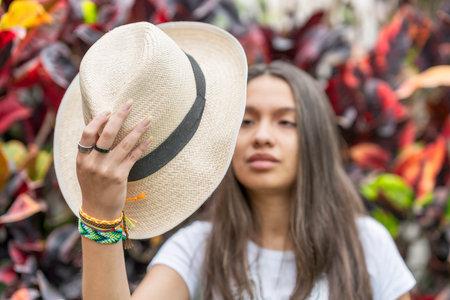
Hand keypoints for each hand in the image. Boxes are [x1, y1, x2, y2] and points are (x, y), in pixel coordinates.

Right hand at [76, 101, 151, 219]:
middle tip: (130, 103)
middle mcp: (93, 162)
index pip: (87, 133)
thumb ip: (89, 151)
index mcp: (82, 158)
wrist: (98, 211)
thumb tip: (97, 126)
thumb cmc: (93, 187)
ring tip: (148, 119)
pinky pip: (133, 157)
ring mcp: (107, 170)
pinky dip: (142, 147)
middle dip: (120, 116)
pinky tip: (149, 139)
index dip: (98, 119)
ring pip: (124, 143)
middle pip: (107, 134)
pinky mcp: (120, 177)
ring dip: (138, 129)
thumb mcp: (85, 169)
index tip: (108, 110)